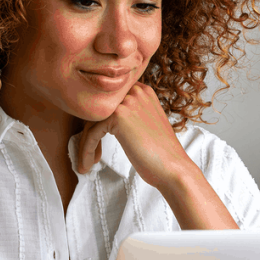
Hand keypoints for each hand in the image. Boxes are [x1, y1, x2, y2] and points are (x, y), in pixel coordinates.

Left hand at [73, 83, 198, 190]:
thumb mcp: (147, 124)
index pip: (109, 102)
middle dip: (90, 133)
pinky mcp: (118, 116)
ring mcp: (126, 102)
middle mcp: (135, 91)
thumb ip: (131, 115)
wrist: (174, 168)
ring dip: (86, 145)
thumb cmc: (162, 153)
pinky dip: (86, 150)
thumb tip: (104, 120)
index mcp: (143, 91)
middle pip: (97, 110)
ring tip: (87, 163)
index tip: (96, 142)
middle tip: (91, 153)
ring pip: (91, 122)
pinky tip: (87, 164)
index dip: (98, 122)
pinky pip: (91, 133)